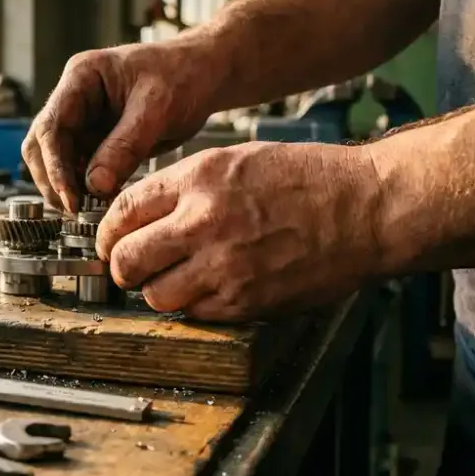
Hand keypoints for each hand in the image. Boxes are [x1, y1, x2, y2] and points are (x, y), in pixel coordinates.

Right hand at [21, 35, 225, 211]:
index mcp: (81, 78)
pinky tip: (101, 202)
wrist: (204, 75)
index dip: (55, 165)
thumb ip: (125, 146)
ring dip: (68, 186)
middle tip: (74, 209)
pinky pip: (82, 168)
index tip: (69, 196)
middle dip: (53, 178)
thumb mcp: (156, 109)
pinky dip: (86, 188)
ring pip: (57, 160)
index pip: (52, 126)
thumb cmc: (183, 74)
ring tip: (89, 209)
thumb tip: (95, 184)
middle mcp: (75, 99)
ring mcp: (84, 120)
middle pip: (42, 145)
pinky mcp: (98, 140)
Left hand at [95, 141, 385, 319]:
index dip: (107, 232)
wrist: (367, 209)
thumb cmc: (308, 180)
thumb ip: (184, 187)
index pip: (122, 211)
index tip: (110, 241)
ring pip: (155, 295)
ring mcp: (223, 266)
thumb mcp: (235, 161)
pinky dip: (193, 306)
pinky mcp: (245, 301)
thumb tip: (140, 214)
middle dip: (121, 267)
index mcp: (198, 179)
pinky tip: (209, 289)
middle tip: (129, 268)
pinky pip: (195, 314)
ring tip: (172, 280)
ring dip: (156, 291)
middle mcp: (203, 222)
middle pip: (126, 259)